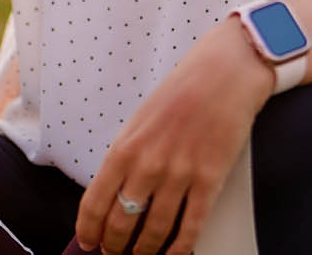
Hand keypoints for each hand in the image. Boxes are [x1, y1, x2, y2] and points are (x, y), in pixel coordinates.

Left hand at [73, 18, 273, 254]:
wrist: (222, 74)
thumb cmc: (180, 93)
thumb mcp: (139, 121)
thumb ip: (127, 156)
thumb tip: (115, 193)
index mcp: (125, 148)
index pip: (95, 203)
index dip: (89, 231)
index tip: (89, 242)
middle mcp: (147, 165)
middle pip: (122, 223)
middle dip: (116, 246)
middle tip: (116, 253)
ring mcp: (179, 175)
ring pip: (155, 231)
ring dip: (146, 251)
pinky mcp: (209, 181)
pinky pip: (191, 227)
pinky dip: (180, 249)